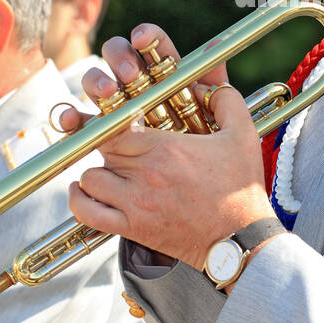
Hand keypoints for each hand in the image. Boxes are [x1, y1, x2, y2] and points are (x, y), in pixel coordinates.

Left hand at [59, 24, 275, 272]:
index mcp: (166, 148)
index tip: (123, 122)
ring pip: (90, 178)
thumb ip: (225, 100)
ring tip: (111, 170)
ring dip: (97, 171)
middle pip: (102, 149)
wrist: (241, 238)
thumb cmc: (241, 188)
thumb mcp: (243, 135)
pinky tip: (85, 192)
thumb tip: (203, 84)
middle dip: (109, 144)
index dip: (114, 121)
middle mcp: (145, 174)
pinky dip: (80, 201)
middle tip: (121, 145)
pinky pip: (88, 214)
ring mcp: (136, 203)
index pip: (116, 125)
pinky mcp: (133, 228)